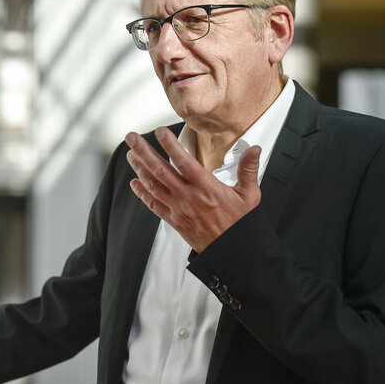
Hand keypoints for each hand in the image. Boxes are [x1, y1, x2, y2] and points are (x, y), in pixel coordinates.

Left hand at [125, 127, 261, 252]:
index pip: (184, 162)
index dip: (170, 145)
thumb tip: (253, 149)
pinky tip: (135, 182)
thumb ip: (248, 170)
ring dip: (139, 168)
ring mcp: (178, 209)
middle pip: (160, 170)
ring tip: (130, 154)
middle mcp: (188, 197)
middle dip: (144, 152)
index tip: (160, 132)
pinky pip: (153, 205)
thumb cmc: (239, 224)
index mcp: (206, 188)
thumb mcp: (249, 195)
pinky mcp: (173, 220)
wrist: (231, 251)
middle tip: (132, 138)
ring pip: (153, 185)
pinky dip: (142, 193)